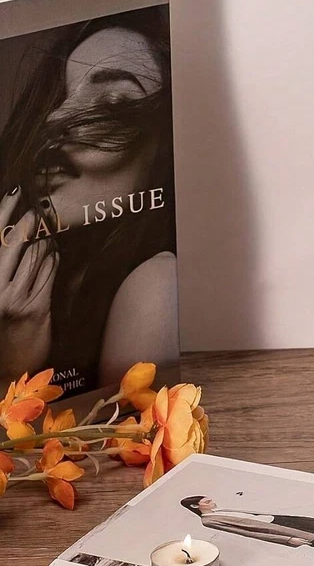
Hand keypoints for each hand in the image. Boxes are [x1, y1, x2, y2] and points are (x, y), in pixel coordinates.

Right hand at [0, 192, 56, 376]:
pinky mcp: (35, 309)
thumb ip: (2, 270)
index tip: (14, 194)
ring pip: (33, 256)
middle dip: (26, 220)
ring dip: (43, 238)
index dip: (4, 214)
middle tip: (36, 203)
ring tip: (47, 225)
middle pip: (12, 243)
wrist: (4, 370)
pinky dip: (52, 258)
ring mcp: (14, 299)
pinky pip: (47, 274)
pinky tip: (55, 249)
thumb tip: (15, 239)